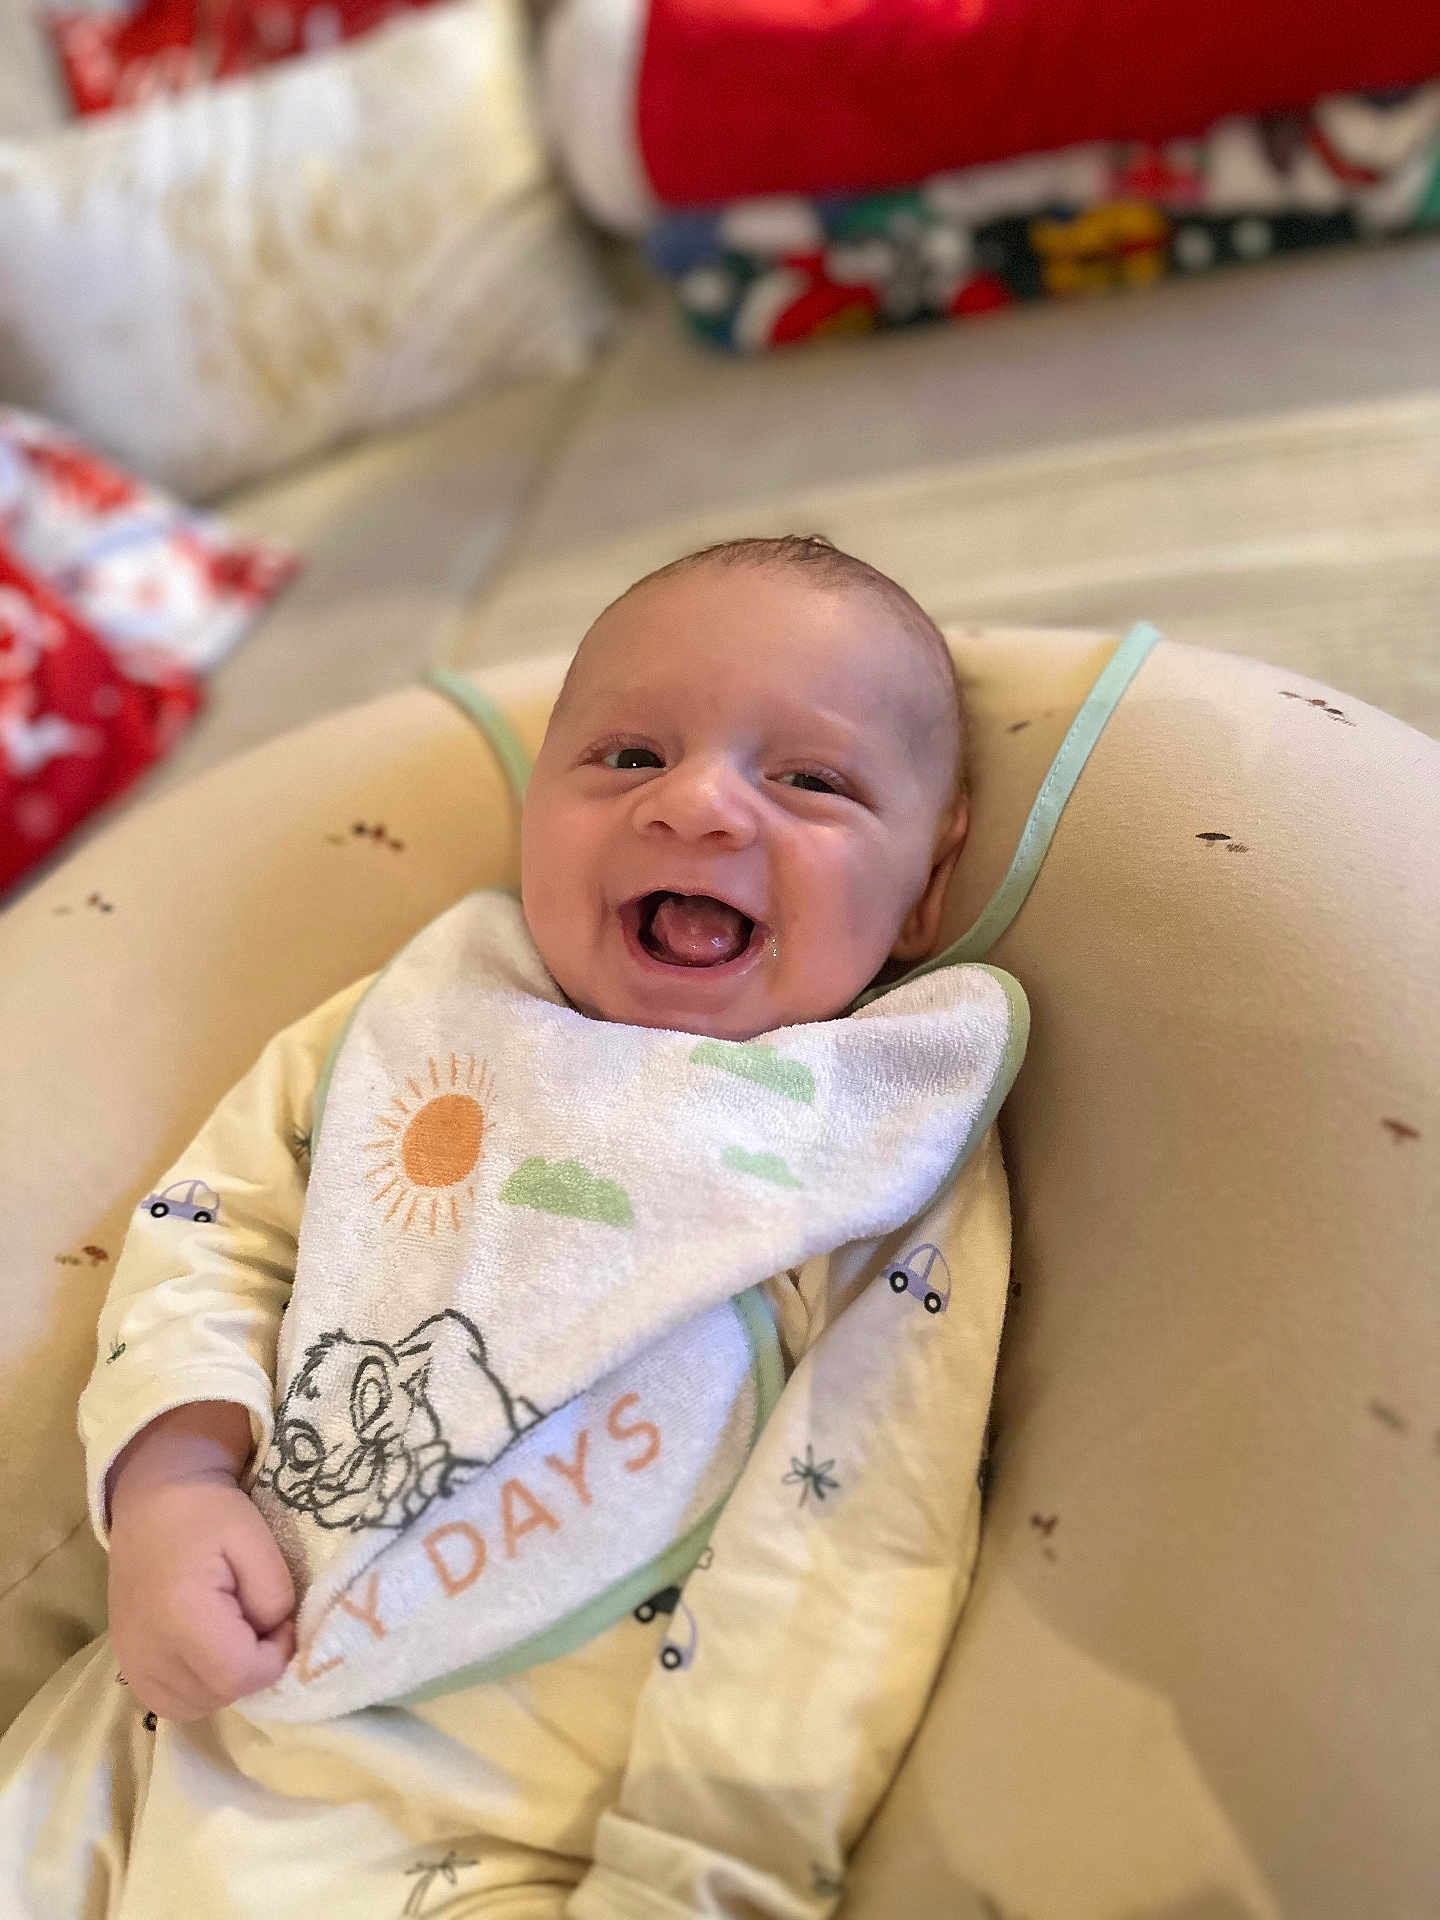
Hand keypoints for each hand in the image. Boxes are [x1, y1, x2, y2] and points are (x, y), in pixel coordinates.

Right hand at [107, 1406, 295, 1721]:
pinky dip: (199, 1689)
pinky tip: (210, 1652)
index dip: (275, 1657)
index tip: (282, 1622)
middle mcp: (147, 1651)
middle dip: (254, 1667)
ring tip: (234, 1634)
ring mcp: (132, 1664)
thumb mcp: (256, 1541)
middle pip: (220, 1695)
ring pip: (197, 1706)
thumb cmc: (208, 1512)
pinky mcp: (127, 1667)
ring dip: (228, 1682)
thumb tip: (275, 1638)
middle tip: (258, 1622)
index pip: (238, 1674)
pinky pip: (171, 1703)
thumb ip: (274, 1598)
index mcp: (180, 1614)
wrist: (153, 1503)